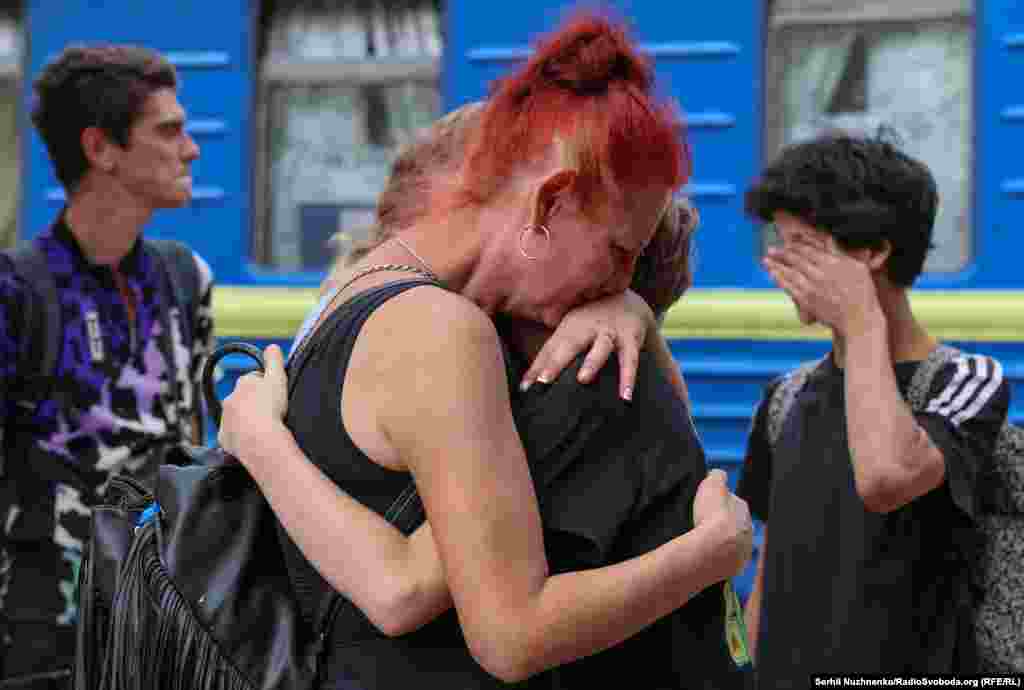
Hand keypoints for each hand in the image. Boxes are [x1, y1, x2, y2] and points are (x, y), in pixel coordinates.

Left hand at [218, 344, 288, 464]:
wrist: (260, 440)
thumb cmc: (270, 409)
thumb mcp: (278, 379)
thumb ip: (274, 361)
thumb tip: (272, 347)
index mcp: (244, 383)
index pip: (254, 379)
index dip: (265, 384)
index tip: (274, 393)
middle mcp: (230, 399)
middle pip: (243, 397)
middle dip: (253, 401)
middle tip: (270, 411)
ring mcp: (226, 419)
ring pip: (237, 415)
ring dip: (247, 418)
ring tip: (263, 426)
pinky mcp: (225, 437)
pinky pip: (233, 434)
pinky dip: (241, 435)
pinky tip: (254, 438)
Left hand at [521, 290, 653, 399]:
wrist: (627, 300)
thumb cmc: (588, 322)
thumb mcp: (568, 333)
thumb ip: (548, 358)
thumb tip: (523, 387)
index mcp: (569, 326)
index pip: (549, 350)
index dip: (537, 367)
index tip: (526, 388)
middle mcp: (588, 327)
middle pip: (570, 345)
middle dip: (556, 362)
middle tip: (543, 381)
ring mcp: (610, 332)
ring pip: (600, 347)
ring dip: (591, 362)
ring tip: (583, 379)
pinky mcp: (631, 338)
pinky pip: (630, 360)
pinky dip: (629, 378)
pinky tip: (626, 396)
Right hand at [693, 470, 752, 579]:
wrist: (710, 551)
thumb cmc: (711, 518)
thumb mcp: (712, 484)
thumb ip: (717, 475)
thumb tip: (718, 474)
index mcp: (742, 508)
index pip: (731, 501)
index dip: (717, 502)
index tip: (706, 506)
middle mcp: (748, 529)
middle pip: (733, 523)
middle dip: (720, 523)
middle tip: (702, 523)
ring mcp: (743, 549)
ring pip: (731, 542)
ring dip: (719, 541)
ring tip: (701, 541)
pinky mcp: (735, 567)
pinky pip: (725, 559)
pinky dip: (716, 557)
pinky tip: (705, 554)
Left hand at [762, 236, 881, 335]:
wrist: (858, 318)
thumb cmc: (862, 293)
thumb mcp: (858, 267)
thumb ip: (840, 253)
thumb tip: (829, 240)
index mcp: (833, 264)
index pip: (810, 251)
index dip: (797, 246)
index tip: (789, 242)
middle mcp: (820, 274)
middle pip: (797, 260)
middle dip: (782, 253)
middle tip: (771, 249)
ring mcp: (812, 288)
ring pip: (790, 273)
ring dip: (776, 265)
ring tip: (766, 260)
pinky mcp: (807, 301)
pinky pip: (789, 288)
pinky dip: (780, 280)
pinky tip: (773, 275)